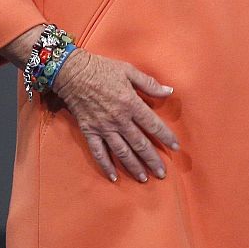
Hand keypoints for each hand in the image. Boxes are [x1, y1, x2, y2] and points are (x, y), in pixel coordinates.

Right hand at [53, 49, 178, 183]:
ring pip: (121, 151)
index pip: (153, 125)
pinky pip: (98, 152)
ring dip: (133, 166)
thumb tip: (169, 91)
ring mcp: (103, 127)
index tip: (175, 148)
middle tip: (162, 173)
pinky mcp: (89, 131)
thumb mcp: (130, 71)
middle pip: (139, 143)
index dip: (166, 136)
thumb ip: (150, 84)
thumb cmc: (103, 69)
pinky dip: (106, 165)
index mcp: (131, 104)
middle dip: (152, 159)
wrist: (73, 73)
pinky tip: (114, 176)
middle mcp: (119, 119)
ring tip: (143, 178)